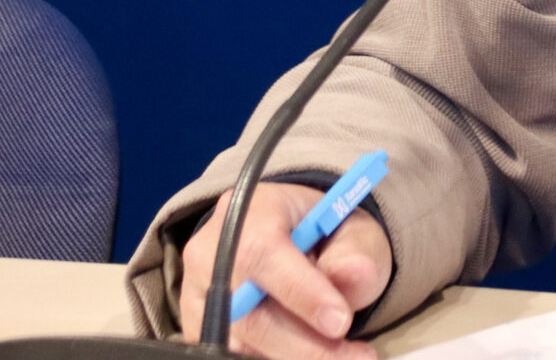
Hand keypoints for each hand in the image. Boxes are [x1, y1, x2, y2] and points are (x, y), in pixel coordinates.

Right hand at [176, 181, 393, 358]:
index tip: (341, 322)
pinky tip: (313, 352)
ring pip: (242, 343)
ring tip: (345, 355)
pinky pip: (235, 355)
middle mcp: (211, 252)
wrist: (293, 238)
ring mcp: (198, 293)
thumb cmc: (323, 232)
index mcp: (250, 211)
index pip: (262, 253)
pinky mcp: (200, 327)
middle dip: (306, 344)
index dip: (300, 292)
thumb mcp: (350, 228)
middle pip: (247, 312)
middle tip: (356, 356)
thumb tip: (356, 273)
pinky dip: (277, 357)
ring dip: (297, 355)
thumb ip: (354, 250)